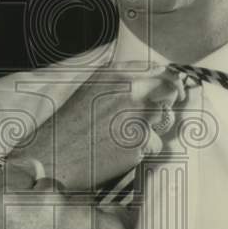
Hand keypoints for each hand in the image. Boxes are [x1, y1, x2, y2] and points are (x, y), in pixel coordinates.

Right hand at [0, 176, 130, 228]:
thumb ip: (4, 221)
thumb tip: (19, 203)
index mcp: (9, 203)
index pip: (20, 170)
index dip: (25, 189)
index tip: (31, 205)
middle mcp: (48, 200)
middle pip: (54, 188)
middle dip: (53, 210)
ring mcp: (85, 215)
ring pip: (85, 206)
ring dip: (82, 225)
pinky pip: (113, 222)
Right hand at [9, 62, 184, 190]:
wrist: (52, 157)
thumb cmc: (67, 127)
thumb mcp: (88, 91)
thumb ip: (119, 82)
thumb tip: (152, 80)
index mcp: (114, 75)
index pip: (158, 70)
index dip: (170, 81)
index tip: (175, 90)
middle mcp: (128, 91)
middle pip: (166, 95)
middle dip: (162, 107)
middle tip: (152, 120)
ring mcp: (136, 116)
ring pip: (161, 123)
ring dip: (149, 132)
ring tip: (120, 140)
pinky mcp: (139, 143)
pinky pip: (153, 146)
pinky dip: (140, 152)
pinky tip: (116, 154)